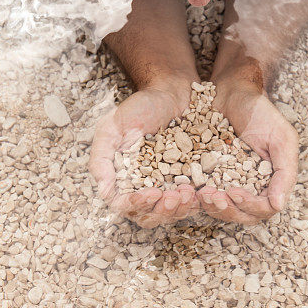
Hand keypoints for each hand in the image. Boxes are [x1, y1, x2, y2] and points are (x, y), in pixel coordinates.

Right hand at [89, 78, 199, 227]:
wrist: (172, 92)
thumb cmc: (139, 108)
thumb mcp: (112, 127)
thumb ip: (101, 158)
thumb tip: (103, 190)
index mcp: (122, 179)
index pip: (125, 205)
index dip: (137, 204)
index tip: (151, 193)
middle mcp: (144, 188)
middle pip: (149, 216)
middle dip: (162, 211)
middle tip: (173, 197)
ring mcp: (168, 186)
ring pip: (172, 212)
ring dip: (180, 209)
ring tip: (189, 194)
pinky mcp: (190, 180)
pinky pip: (193, 199)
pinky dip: (197, 200)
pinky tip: (205, 191)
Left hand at [197, 79, 298, 223]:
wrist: (231, 91)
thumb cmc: (260, 112)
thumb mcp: (281, 138)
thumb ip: (284, 172)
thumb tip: (279, 205)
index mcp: (271, 181)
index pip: (264, 209)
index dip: (249, 206)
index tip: (234, 191)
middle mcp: (251, 186)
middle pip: (242, 215)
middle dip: (228, 210)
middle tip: (213, 197)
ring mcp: (229, 182)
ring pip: (223, 209)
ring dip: (211, 207)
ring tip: (201, 194)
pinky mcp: (209, 176)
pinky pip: (205, 194)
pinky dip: (198, 196)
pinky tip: (189, 188)